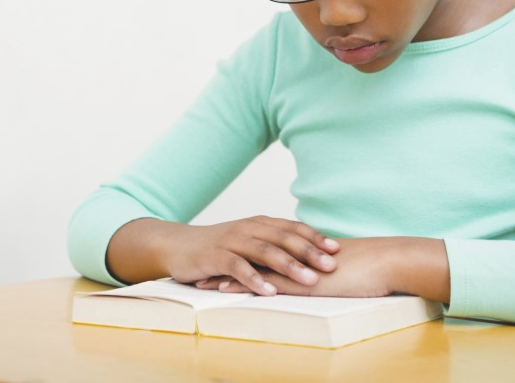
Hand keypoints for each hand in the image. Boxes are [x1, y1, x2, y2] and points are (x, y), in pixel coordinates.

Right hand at [106, 216, 339, 295]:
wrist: (178, 245)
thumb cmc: (218, 247)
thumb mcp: (248, 242)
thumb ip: (271, 245)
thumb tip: (306, 256)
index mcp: (259, 223)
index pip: (292, 227)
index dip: (315, 237)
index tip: (337, 249)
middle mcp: (248, 228)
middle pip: (283, 237)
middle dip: (309, 251)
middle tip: (331, 265)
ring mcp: (231, 241)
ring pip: (265, 251)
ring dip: (289, 265)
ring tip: (309, 279)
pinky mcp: (215, 256)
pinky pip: (238, 267)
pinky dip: (255, 278)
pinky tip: (269, 291)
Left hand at [195, 236, 449, 301]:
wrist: (386, 261)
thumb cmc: (371, 268)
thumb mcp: (343, 270)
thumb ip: (327, 271)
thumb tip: (325, 276)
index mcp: (301, 253)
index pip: (265, 251)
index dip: (243, 254)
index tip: (223, 257)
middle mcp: (294, 257)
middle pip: (251, 256)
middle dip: (227, 262)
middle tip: (203, 266)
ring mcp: (296, 268)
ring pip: (253, 269)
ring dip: (228, 275)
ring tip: (203, 281)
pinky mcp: (300, 281)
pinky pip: (266, 283)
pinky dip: (244, 286)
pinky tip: (227, 290)